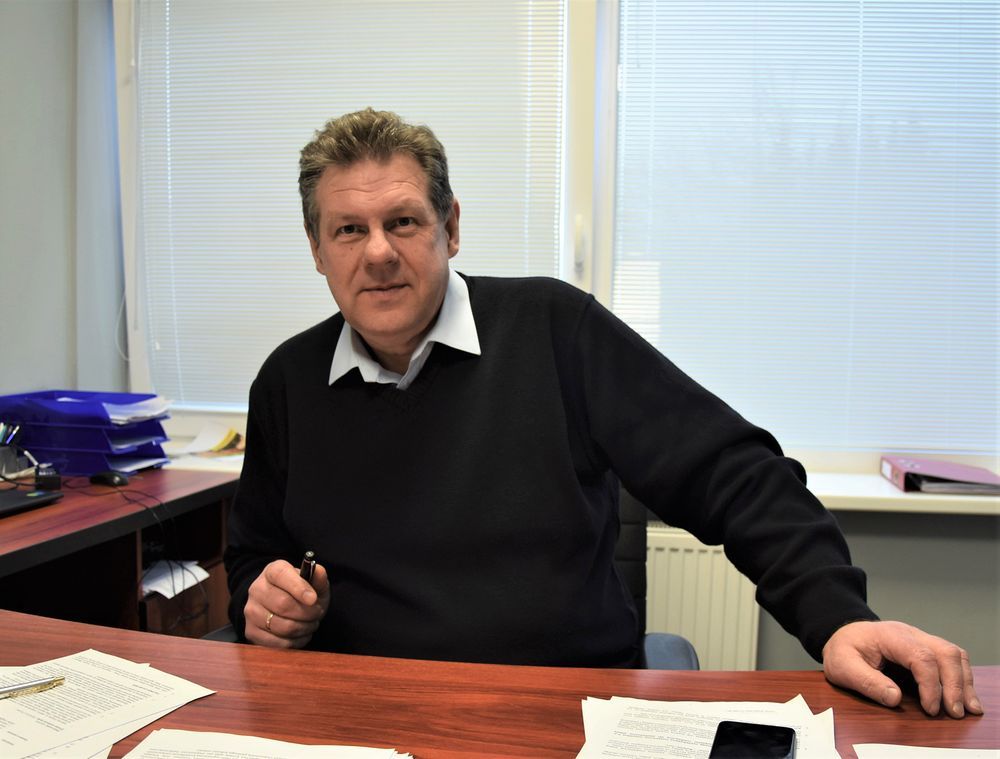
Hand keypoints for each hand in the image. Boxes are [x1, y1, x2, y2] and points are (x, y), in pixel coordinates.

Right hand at [244, 559, 329, 648]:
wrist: (287, 610)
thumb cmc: (303, 594)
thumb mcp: (315, 583)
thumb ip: (319, 576)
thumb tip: (319, 571)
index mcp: (272, 571)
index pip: (281, 575)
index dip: (299, 588)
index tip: (313, 599)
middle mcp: (257, 588)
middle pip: (283, 604)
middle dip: (307, 612)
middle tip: (317, 613)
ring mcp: (251, 611)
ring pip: (282, 626)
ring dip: (303, 628)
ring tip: (311, 624)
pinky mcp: (251, 631)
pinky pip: (277, 642)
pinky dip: (295, 641)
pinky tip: (301, 634)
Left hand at [822, 620, 982, 717]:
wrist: (844, 636)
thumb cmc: (844, 650)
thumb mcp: (843, 666)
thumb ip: (866, 681)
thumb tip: (894, 698)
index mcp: (890, 635)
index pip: (920, 656)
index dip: (930, 684)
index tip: (930, 709)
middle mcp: (911, 634)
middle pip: (945, 652)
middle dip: (955, 684)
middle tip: (954, 712)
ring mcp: (921, 639)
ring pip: (954, 654)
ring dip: (964, 681)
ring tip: (968, 708)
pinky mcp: (926, 649)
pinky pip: (951, 659)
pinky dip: (962, 677)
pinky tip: (965, 697)